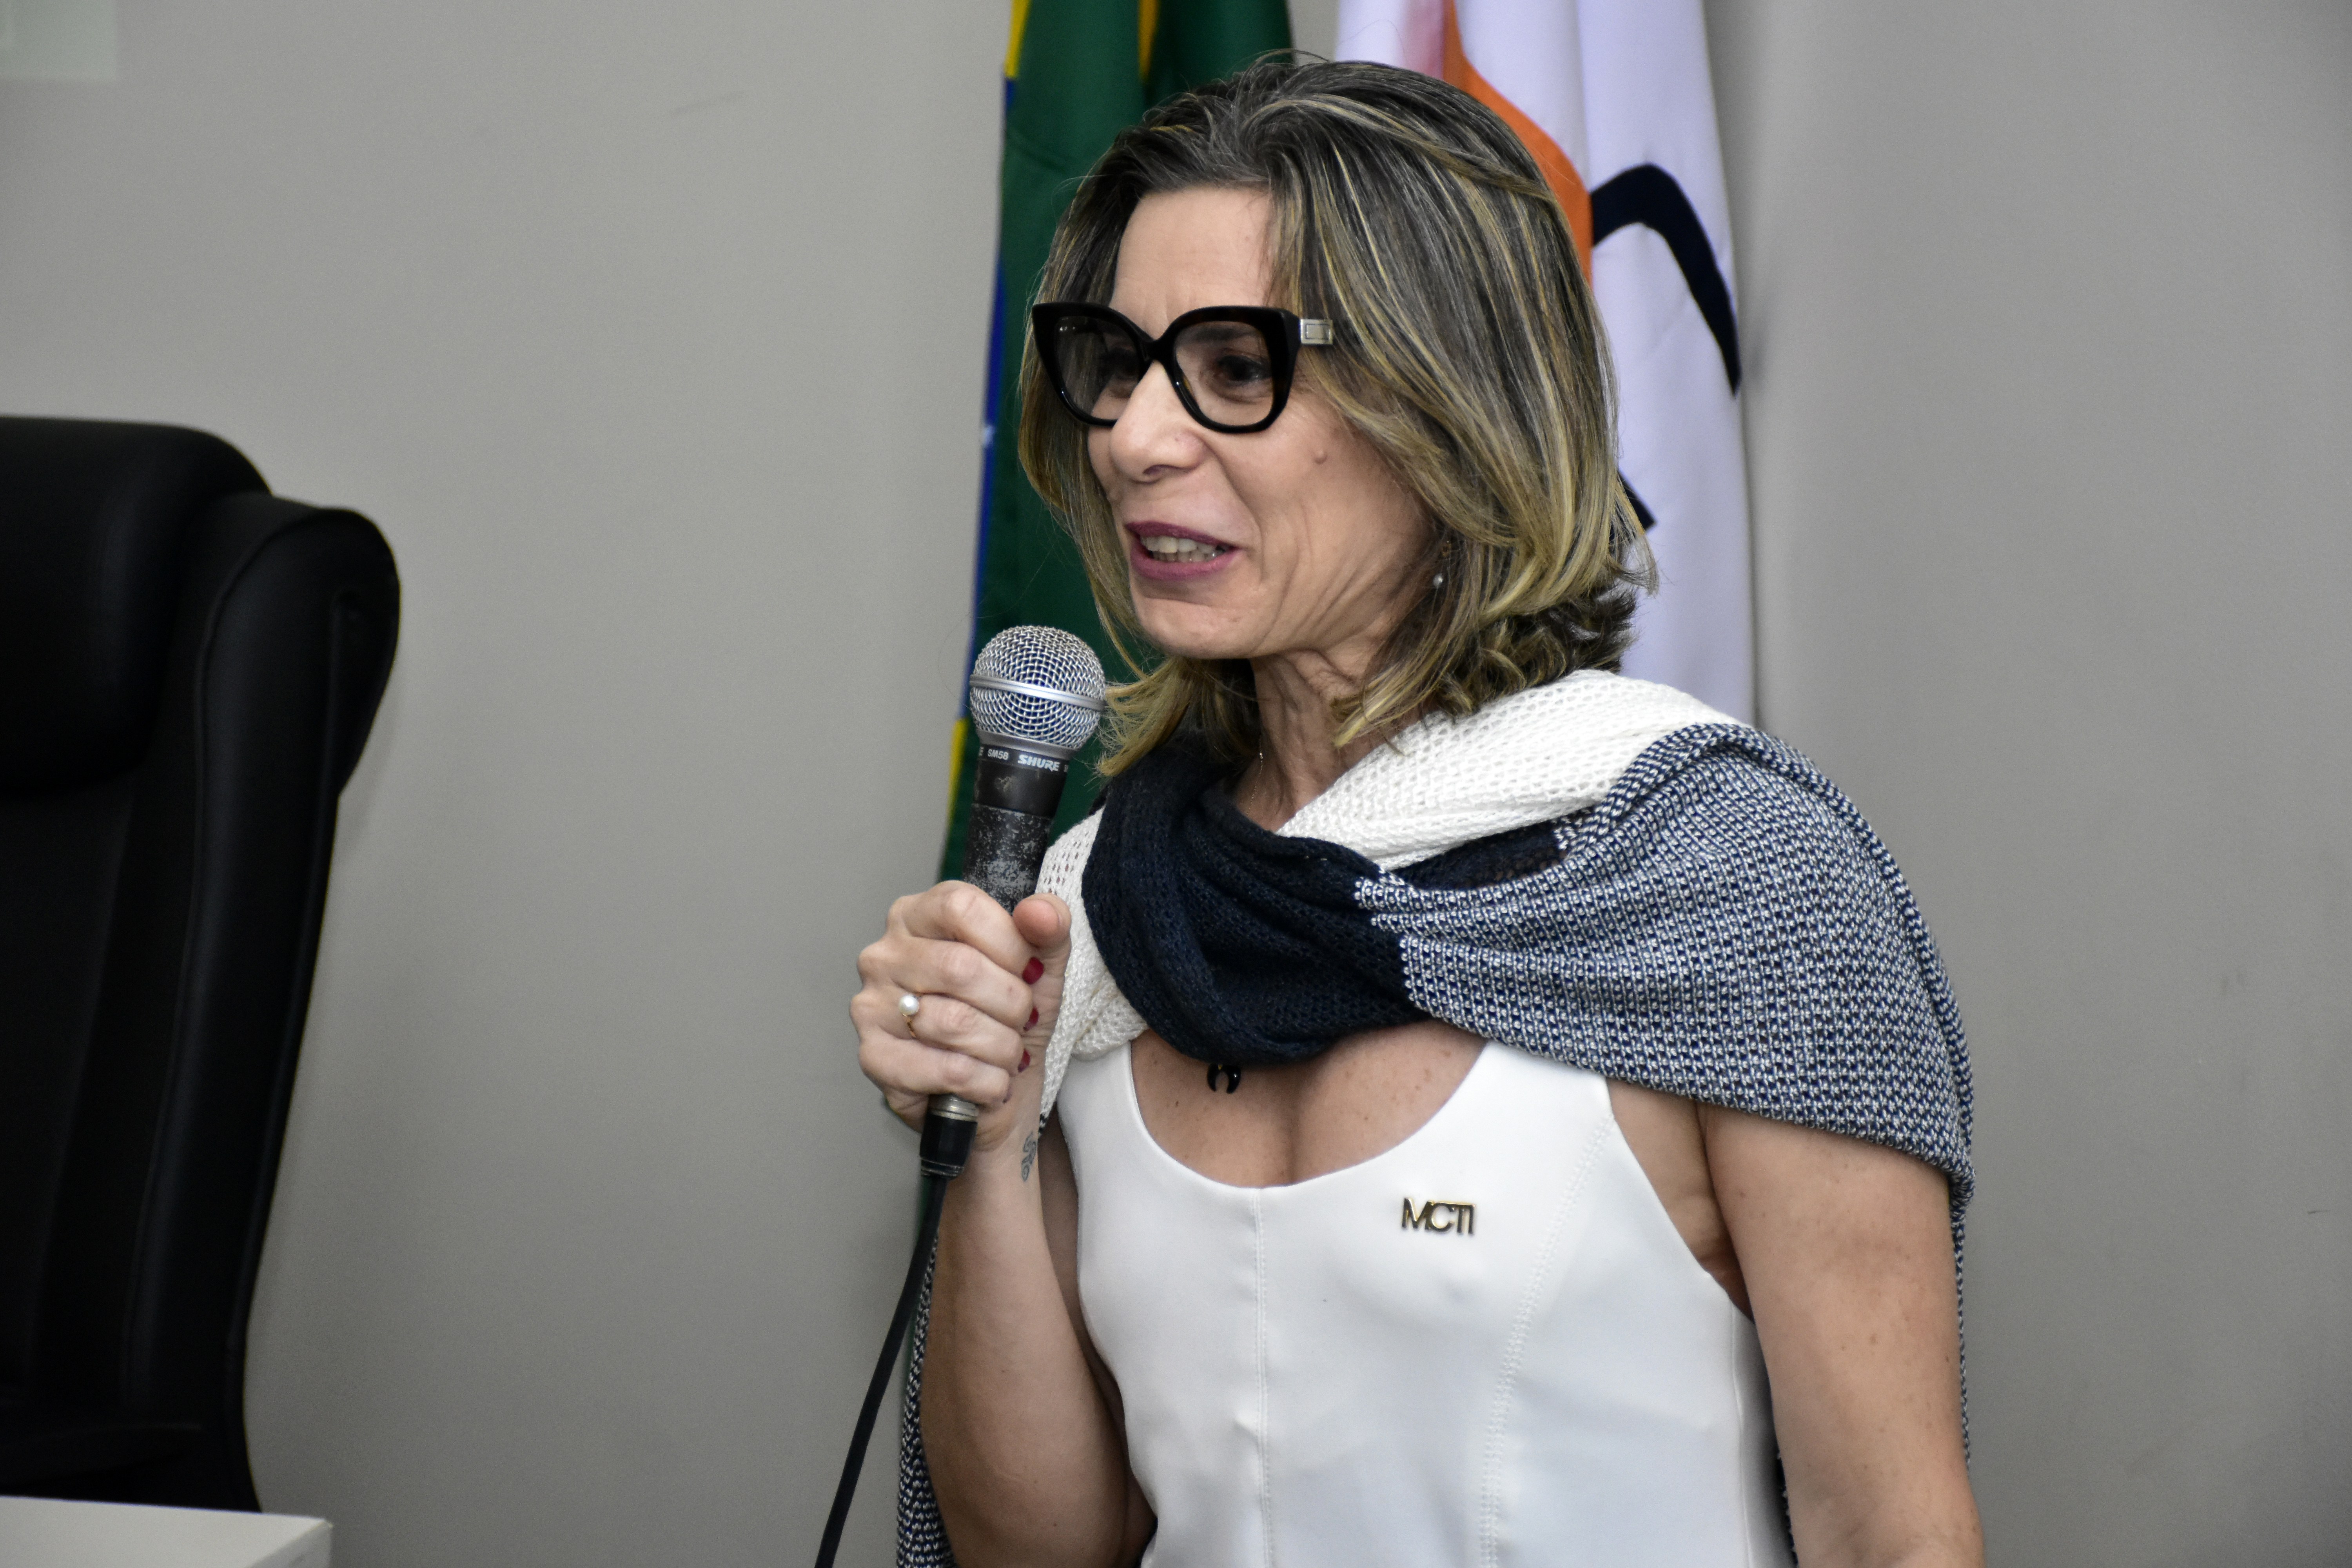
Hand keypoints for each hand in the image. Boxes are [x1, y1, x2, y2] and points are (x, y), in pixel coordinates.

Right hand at [854, 883, 1070, 1154]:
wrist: (995, 1086)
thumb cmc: (1007, 1016)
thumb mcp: (1040, 964)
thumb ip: (1048, 925)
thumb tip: (1040, 911)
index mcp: (917, 915)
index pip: (961, 908)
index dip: (1010, 944)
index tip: (1029, 972)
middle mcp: (884, 955)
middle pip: (959, 967)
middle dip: (1011, 1003)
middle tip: (1023, 1020)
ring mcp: (872, 1007)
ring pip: (954, 1022)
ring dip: (1002, 1046)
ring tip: (1009, 1052)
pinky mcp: (874, 1059)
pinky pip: (946, 1069)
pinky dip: (986, 1081)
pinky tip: (991, 1081)